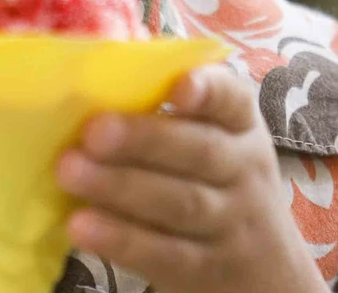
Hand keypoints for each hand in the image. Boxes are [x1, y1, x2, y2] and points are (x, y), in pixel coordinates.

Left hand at [56, 65, 326, 292]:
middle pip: (200, 153)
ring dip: (120, 187)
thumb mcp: (215, 140)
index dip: (208, 91)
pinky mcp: (205, 269)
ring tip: (69, 173)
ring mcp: (229, 224)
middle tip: (92, 132)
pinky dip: (121, 240)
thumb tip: (100, 66)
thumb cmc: (219, 183)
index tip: (178, 85)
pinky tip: (81, 226)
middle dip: (143, 140)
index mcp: (240, 127)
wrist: (268, 271)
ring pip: (180, 204)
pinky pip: (164, 254)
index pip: (233, 101)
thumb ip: (168, 109)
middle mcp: (243, 171)